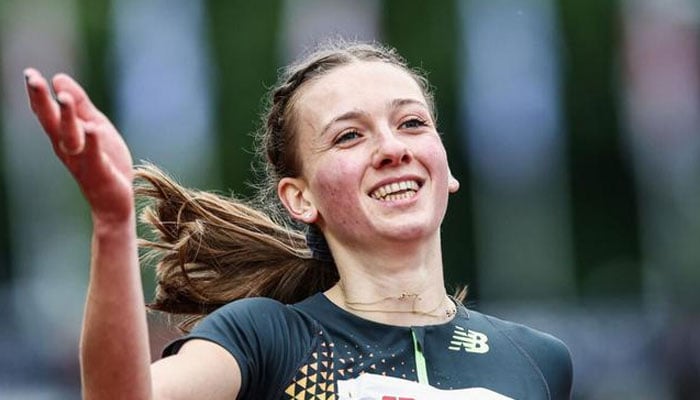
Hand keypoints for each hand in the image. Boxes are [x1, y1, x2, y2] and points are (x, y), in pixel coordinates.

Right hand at [24, 68, 134, 223]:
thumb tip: (58, 78)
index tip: (29, 72)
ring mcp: (81, 159)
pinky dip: (92, 142)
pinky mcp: (98, 170)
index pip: (46, 112)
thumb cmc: (104, 162)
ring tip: (63, 97)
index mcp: (64, 135)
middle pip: (50, 121)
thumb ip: (80, 105)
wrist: (113, 202)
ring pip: (70, 136)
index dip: (37, 93)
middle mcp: (66, 147)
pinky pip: (93, 154)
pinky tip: (91, 128)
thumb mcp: (95, 126)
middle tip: (31, 78)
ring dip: (65, 117)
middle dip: (41, 100)